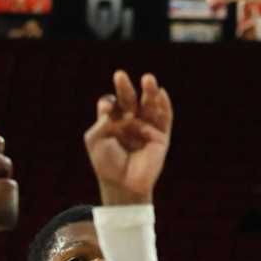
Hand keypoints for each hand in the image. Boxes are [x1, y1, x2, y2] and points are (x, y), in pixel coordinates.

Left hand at [85, 71, 172, 204]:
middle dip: (125, 88)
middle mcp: (130, 122)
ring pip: (149, 105)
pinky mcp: (160, 137)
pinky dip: (164, 105)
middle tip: (119, 76)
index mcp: (114, 121)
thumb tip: (108, 103)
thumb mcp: (95, 140)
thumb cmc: (106, 163)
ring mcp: (146, 128)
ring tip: (148, 79)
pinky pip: (165, 118)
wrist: (122, 184)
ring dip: (149, 91)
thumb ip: (101, 121)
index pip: (112, 104)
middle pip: (130, 100)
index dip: (109, 103)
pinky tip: (161, 93)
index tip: (106, 108)